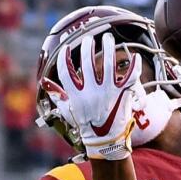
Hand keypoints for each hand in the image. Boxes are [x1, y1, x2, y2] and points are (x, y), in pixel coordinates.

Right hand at [56, 32, 143, 160]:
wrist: (106, 141)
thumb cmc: (86, 126)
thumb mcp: (69, 111)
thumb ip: (58, 96)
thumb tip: (46, 82)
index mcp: (77, 95)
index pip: (66, 72)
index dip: (64, 58)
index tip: (65, 48)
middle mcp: (91, 91)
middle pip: (87, 63)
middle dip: (87, 47)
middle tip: (89, 38)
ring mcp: (108, 92)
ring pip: (107, 64)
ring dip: (107, 48)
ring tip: (107, 37)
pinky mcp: (122, 94)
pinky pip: (129, 76)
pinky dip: (133, 66)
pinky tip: (134, 56)